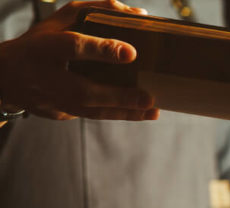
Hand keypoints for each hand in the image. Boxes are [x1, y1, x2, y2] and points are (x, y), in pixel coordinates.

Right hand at [0, 0, 157, 120]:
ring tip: (152, 112)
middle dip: (119, 97)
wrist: (6, 78)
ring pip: (91, 111)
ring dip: (124, 112)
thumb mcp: (60, 19)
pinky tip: (138, 113)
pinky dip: (114, 113)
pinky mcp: (60, 113)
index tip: (130, 53)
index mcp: (46, 47)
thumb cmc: (41, 43)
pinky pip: (91, 114)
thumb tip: (137, 13)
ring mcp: (52, 100)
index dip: (101, 50)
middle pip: (85, 90)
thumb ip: (94, 10)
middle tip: (149, 98)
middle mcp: (48, 77)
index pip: (74, 47)